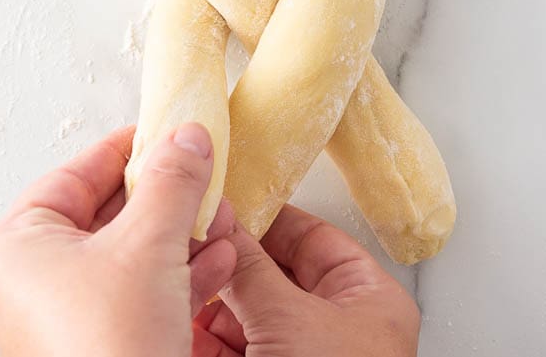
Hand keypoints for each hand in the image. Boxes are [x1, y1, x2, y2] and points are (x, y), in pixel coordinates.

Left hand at [0, 124, 237, 356]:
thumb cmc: (108, 350)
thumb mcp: (149, 243)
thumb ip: (172, 181)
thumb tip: (186, 137)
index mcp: (15, 248)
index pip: (73, 175)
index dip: (126, 150)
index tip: (164, 131)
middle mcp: (28, 283)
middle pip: (104, 216)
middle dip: (165, 198)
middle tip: (201, 174)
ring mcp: (60, 319)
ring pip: (127, 257)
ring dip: (181, 236)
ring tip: (220, 218)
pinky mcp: (95, 346)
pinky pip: (135, 295)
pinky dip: (177, 276)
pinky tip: (219, 264)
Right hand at [192, 205, 419, 356]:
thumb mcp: (289, 321)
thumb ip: (251, 266)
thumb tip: (223, 217)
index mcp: (368, 300)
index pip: (313, 238)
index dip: (267, 217)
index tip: (225, 203)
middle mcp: (338, 328)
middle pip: (275, 276)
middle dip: (229, 263)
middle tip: (191, 240)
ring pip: (250, 315)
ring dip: (211, 300)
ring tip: (177, 278)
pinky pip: (234, 350)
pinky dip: (205, 337)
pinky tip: (179, 320)